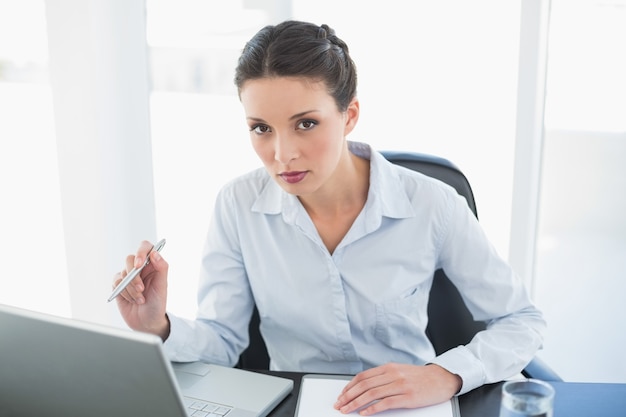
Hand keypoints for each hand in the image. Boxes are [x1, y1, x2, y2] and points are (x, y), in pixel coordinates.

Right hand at [113, 240, 169, 339]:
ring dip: (131, 288)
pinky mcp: (119, 285)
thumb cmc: (157, 303)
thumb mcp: (162, 286)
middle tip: (141, 289)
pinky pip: (116, 282)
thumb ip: (161, 267)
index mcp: (153, 264)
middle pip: (130, 259)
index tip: (139, 264)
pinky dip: (124, 293)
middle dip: (134, 276)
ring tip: (140, 299)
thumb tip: (155, 253)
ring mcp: (128, 276)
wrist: (147, 322)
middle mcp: (140, 268)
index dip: (140, 252)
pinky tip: (132, 300)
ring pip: (123, 273)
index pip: (145, 247)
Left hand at [334, 363, 461, 415]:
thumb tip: (364, 385)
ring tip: (347, 410)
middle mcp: (392, 374)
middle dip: (348, 396)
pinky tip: (364, 414)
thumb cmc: (420, 377)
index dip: (349, 386)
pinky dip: (372, 409)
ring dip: (356, 403)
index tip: (341, 395)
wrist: (441, 379)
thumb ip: (383, 376)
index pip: (362, 377)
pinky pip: (385, 403)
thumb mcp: (399, 371)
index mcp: (388, 367)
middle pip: (364, 385)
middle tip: (339, 405)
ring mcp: (400, 386)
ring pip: (371, 394)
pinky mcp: (407, 397)